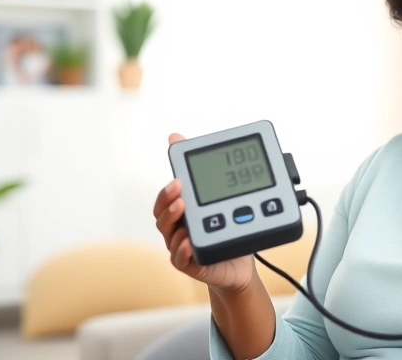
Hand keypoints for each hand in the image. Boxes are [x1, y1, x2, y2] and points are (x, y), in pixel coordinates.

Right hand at [155, 133, 257, 294]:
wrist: (239, 264)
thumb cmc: (227, 230)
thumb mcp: (222, 197)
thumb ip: (207, 170)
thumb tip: (179, 136)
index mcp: (183, 213)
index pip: (167, 199)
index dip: (167, 190)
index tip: (177, 180)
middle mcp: (179, 229)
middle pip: (162, 216)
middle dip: (167, 202)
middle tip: (179, 192)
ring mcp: (183, 247)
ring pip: (169, 235)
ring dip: (173, 221)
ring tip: (182, 209)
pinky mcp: (192, 264)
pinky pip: (180, 259)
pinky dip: (182, 250)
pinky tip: (188, 242)